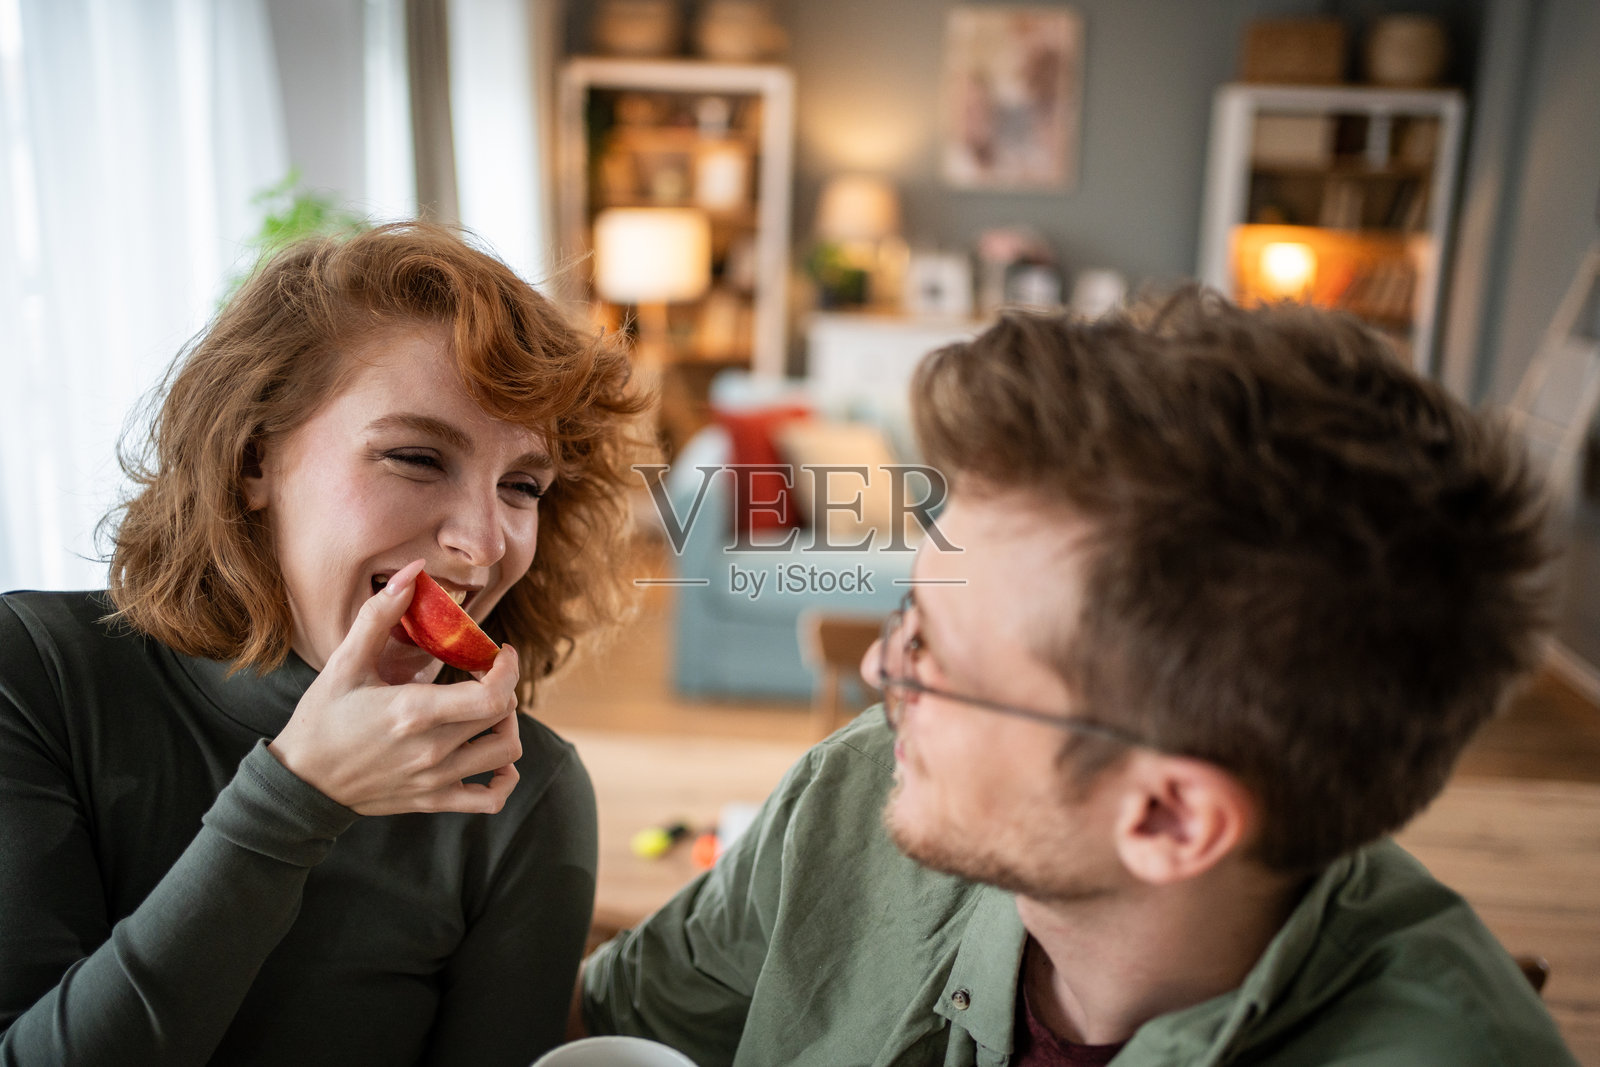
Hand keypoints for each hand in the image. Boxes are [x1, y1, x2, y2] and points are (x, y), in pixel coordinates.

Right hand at [268, 559, 522, 814]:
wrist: (300, 781)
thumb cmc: (321, 717)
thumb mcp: (344, 663)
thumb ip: (379, 615)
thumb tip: (413, 572)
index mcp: (413, 712)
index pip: (493, 695)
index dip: (509, 670)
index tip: (501, 653)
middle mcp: (431, 750)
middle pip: (502, 717)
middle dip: (503, 689)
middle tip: (485, 675)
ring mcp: (434, 779)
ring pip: (505, 755)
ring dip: (507, 728)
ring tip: (487, 711)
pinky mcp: (432, 801)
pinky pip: (489, 800)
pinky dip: (503, 780)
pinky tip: (493, 759)